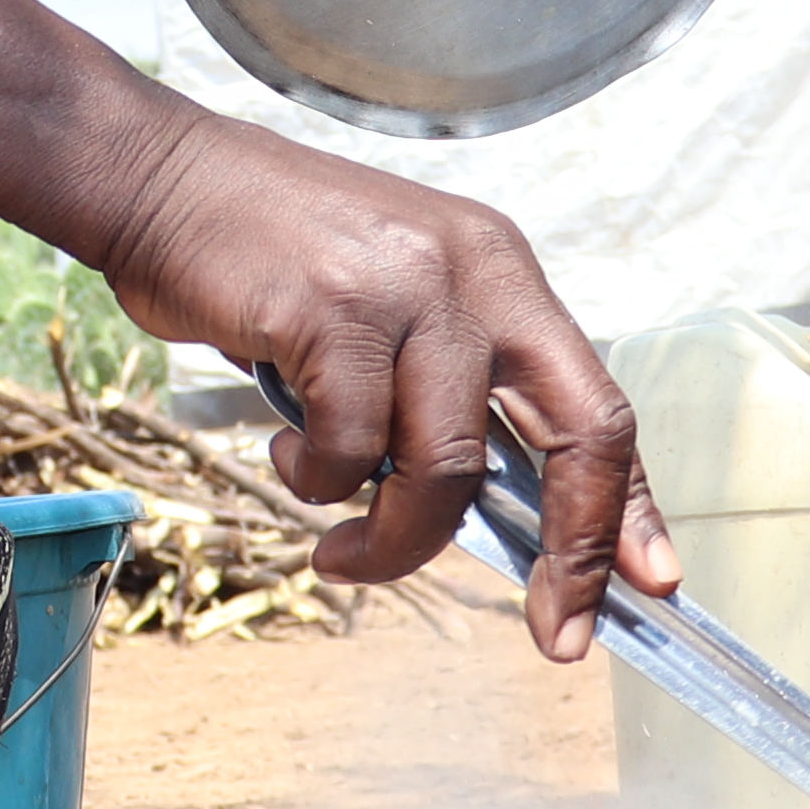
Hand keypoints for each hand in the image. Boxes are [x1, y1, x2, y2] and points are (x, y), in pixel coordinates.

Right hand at [82, 116, 677, 660]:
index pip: (599, 399)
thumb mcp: (388, 301)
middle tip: (558, 630)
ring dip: (395, 539)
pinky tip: (286, 459)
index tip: (652, 582)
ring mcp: (409, 287)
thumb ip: (440, 387)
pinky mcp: (333, 312)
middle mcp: (476, 270)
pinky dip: (317, 483)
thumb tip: (488, 514)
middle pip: (580, 432)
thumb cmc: (265, 257)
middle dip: (577, 550)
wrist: (157, 178)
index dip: (631, 505)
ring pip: (448, 469)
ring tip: (342, 551)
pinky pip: (350, 451)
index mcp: (501, 268)